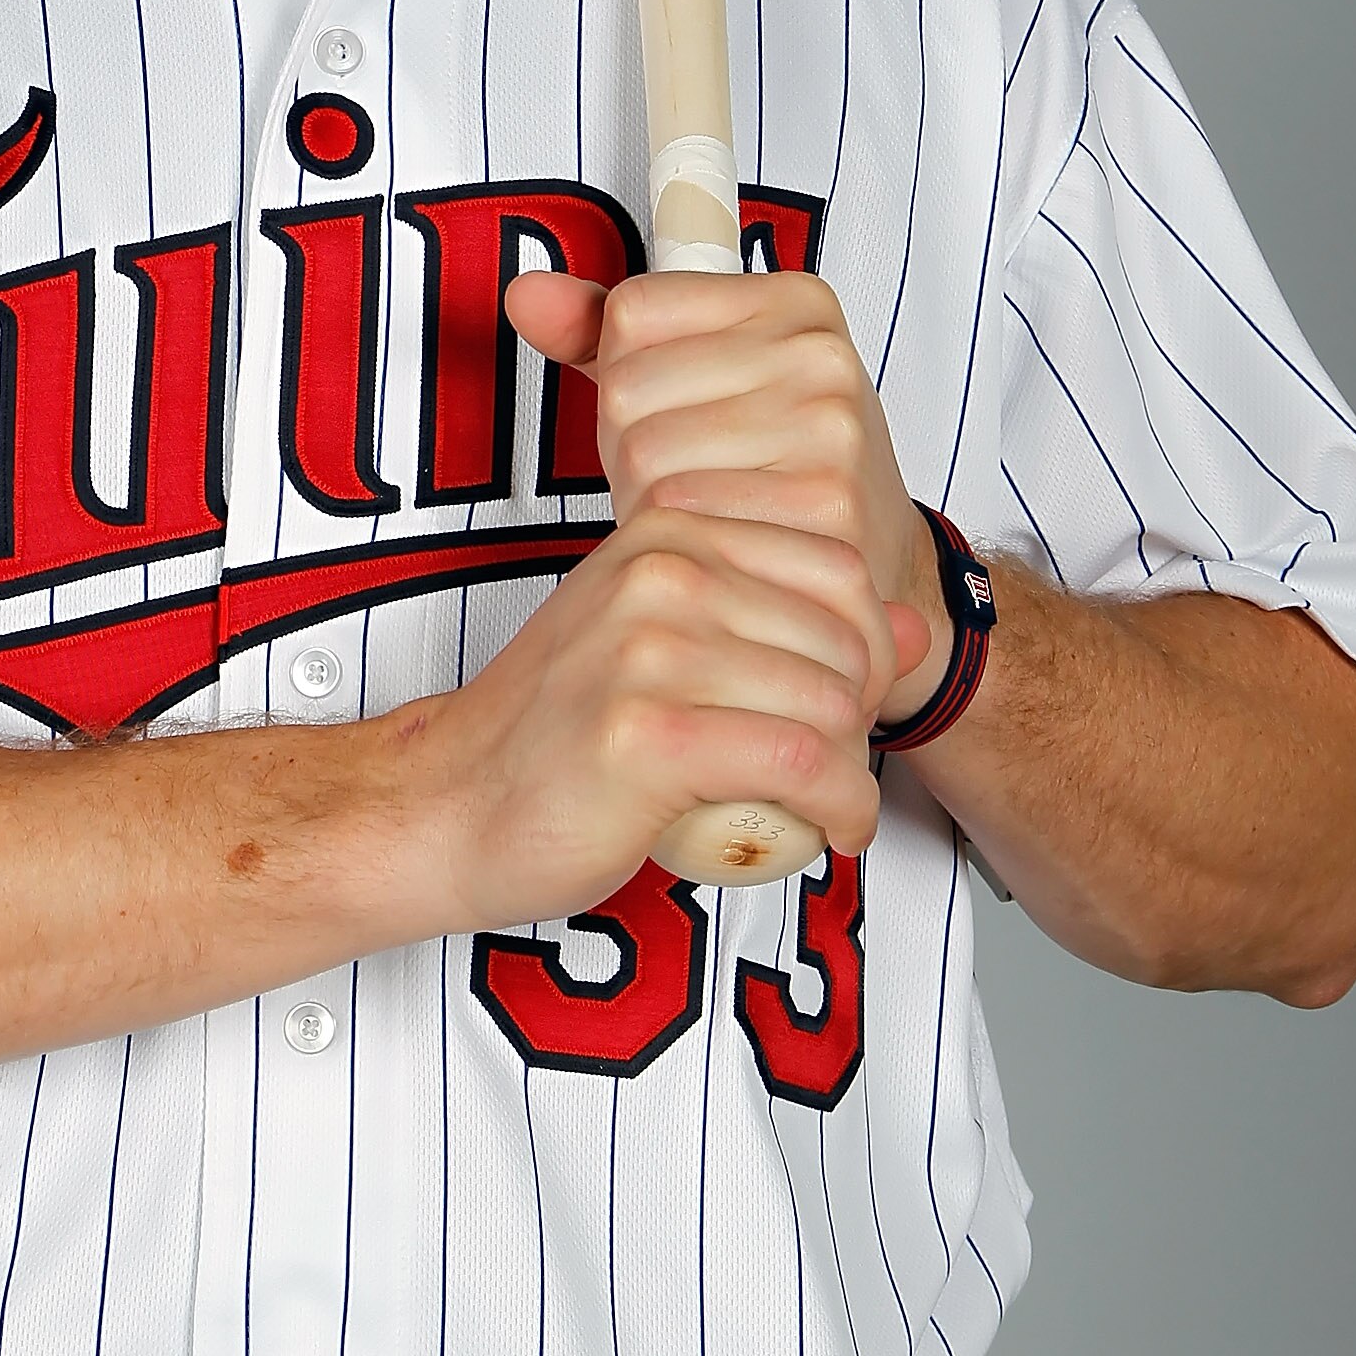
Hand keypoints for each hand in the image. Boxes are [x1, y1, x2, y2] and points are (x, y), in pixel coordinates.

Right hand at [417, 483, 904, 930]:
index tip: (837, 701)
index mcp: (667, 526)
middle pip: (847, 640)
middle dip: (864, 716)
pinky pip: (804, 766)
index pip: (839, 567)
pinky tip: (828, 830)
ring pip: (833, 705)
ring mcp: (651, 646)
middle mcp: (661, 568)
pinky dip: (840, 810)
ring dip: (852, 774)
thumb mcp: (667, 641)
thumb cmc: (556, 728)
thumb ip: (779, 622)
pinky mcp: (649, 733)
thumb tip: (907, 624)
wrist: (448, 799)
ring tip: (824, 802)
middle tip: (829, 765)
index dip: (865, 647)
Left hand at [510, 266, 946, 721]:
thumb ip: (601, 330)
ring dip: (650, 497)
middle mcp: (818, 353)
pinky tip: (722, 539)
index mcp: (792, 300)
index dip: (627, 374)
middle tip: (693, 471)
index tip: (681, 404)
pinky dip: (678, 538)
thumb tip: (526, 295)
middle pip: (630, 389)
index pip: (631, 312)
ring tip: (709, 506)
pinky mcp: (821, 504)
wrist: (869, 558)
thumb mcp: (696, 372)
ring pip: (646, 454)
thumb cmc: (772, 459)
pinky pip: (680, 515)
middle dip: (633, 445)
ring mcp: (828, 428)